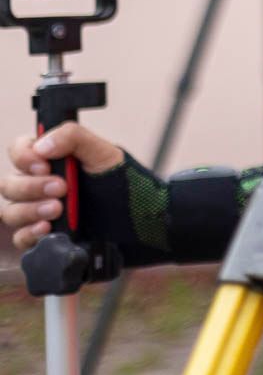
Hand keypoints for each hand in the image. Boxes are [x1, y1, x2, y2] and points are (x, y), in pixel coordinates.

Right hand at [3, 123, 124, 251]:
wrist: (139, 216)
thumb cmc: (120, 180)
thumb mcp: (104, 152)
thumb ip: (74, 137)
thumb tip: (42, 145)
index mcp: (50, 158)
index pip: (19, 151)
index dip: (24, 157)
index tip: (44, 165)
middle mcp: (38, 184)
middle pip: (9, 184)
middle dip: (31, 187)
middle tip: (61, 188)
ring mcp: (38, 210)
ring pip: (12, 211)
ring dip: (30, 210)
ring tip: (57, 209)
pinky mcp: (43, 235)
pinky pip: (21, 237)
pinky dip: (29, 233)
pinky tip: (47, 229)